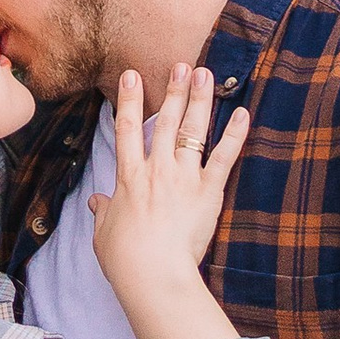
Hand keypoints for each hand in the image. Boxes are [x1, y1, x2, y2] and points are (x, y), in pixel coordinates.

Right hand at [87, 63, 246, 338]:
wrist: (153, 274)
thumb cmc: (124, 258)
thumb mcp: (104, 233)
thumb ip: (103, 212)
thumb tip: (96, 203)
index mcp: (129, 176)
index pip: (127, 129)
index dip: (129, 99)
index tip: (131, 75)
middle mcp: (156, 169)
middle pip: (165, 121)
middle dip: (173, 91)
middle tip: (180, 65)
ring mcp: (183, 178)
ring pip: (192, 131)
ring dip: (200, 101)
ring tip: (206, 74)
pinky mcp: (208, 192)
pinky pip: (223, 159)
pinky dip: (234, 136)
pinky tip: (243, 114)